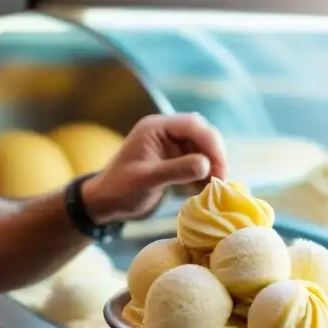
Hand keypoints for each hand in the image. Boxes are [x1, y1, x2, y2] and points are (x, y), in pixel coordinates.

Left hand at [83, 114, 226, 222]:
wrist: (106, 203)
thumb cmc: (120, 189)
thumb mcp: (147, 180)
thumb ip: (176, 170)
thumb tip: (206, 164)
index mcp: (156, 127)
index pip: (192, 125)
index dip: (210, 143)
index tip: (219, 166)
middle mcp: (166, 131)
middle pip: (201, 134)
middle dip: (214, 154)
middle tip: (221, 178)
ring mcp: (171, 144)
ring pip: (202, 148)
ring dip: (211, 165)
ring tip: (214, 186)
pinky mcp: (175, 159)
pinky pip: (198, 160)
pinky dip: (204, 173)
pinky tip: (204, 188)